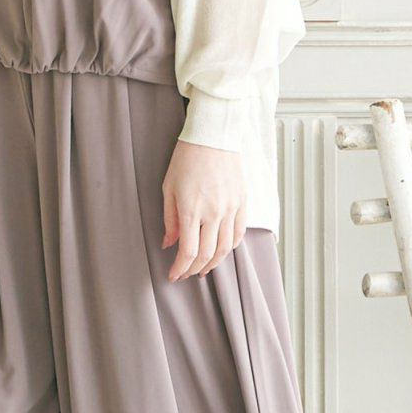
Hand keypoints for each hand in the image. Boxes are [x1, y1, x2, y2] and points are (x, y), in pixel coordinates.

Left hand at [161, 139, 247, 280]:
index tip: (173, 276)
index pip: (188, 252)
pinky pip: (239, 233)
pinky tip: (221, 251)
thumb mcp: (168, 188)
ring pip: (226, 248)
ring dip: (214, 263)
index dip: (180, 268)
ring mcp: (231, 208)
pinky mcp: (242, 202)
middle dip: (194, 269)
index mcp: (191, 210)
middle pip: (207, 255)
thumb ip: (169, 219)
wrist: (213, 136)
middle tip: (185, 274)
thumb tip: (168, 244)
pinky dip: (230, 247)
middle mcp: (214, 213)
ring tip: (202, 268)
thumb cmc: (186, 159)